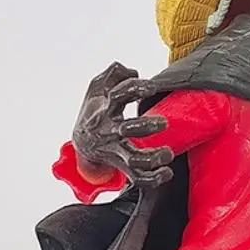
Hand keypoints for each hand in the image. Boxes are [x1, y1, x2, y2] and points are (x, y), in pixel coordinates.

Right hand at [72, 62, 174, 188]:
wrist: (82, 142)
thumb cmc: (95, 112)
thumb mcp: (97, 88)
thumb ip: (113, 73)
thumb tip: (133, 70)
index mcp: (103, 111)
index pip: (118, 96)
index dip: (134, 89)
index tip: (152, 86)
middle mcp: (109, 132)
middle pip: (127, 130)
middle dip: (147, 125)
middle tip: (164, 122)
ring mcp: (115, 151)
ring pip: (133, 161)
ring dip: (153, 158)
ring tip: (168, 153)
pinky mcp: (122, 167)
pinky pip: (138, 178)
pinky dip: (154, 179)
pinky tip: (167, 171)